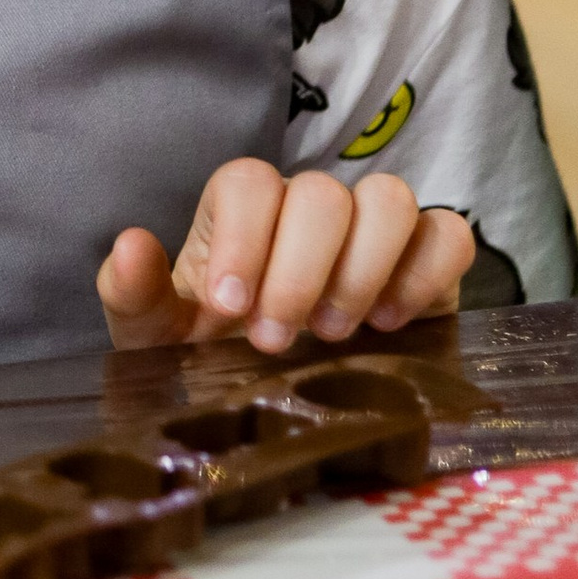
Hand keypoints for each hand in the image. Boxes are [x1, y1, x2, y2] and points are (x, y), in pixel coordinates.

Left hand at [99, 157, 473, 354]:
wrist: (279, 395)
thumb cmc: (211, 355)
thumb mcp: (158, 338)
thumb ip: (135, 295)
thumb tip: (129, 245)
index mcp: (241, 213)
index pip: (248, 182)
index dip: (242, 238)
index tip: (229, 307)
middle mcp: (308, 209)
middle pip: (320, 193)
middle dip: (298, 271)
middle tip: (276, 341)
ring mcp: (372, 230)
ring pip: (389, 199)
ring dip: (362, 270)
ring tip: (334, 333)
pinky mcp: (426, 261)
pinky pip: (448, 236)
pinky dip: (426, 274)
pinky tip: (391, 323)